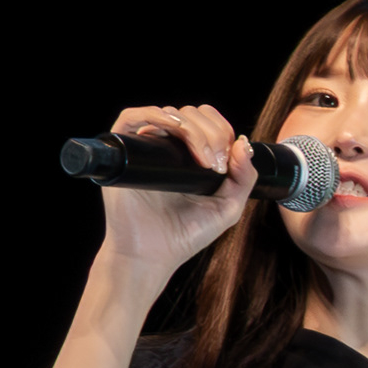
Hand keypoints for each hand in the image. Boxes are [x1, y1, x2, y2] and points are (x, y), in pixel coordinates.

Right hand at [93, 103, 255, 280]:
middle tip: (215, 164)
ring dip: (193, 129)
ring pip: (169, 114)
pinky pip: (132, 117)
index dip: (222, 129)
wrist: (151, 254)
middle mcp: (167, 148)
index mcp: (190, 156)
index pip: (207, 122)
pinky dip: (156, 115)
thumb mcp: (228, 207)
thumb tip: (244, 143)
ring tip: (203, 159)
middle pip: (191, 115)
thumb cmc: (185, 234)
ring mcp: (145, 148)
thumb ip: (243, 178)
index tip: (227, 158)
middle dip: (212, 133)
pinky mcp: (123, 151)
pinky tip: (176, 131)